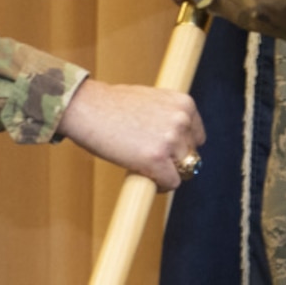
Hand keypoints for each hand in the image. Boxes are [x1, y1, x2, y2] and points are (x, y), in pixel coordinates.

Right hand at [55, 78, 205, 191]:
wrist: (88, 107)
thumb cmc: (112, 104)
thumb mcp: (151, 100)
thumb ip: (167, 116)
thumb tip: (176, 139)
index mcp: (184, 103)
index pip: (197, 136)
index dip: (182, 147)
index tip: (169, 153)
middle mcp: (182, 120)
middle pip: (191, 155)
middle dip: (174, 160)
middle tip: (153, 161)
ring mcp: (170, 140)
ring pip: (183, 170)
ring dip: (166, 173)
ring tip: (146, 169)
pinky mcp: (156, 160)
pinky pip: (171, 183)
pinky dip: (159, 185)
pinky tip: (143, 177)